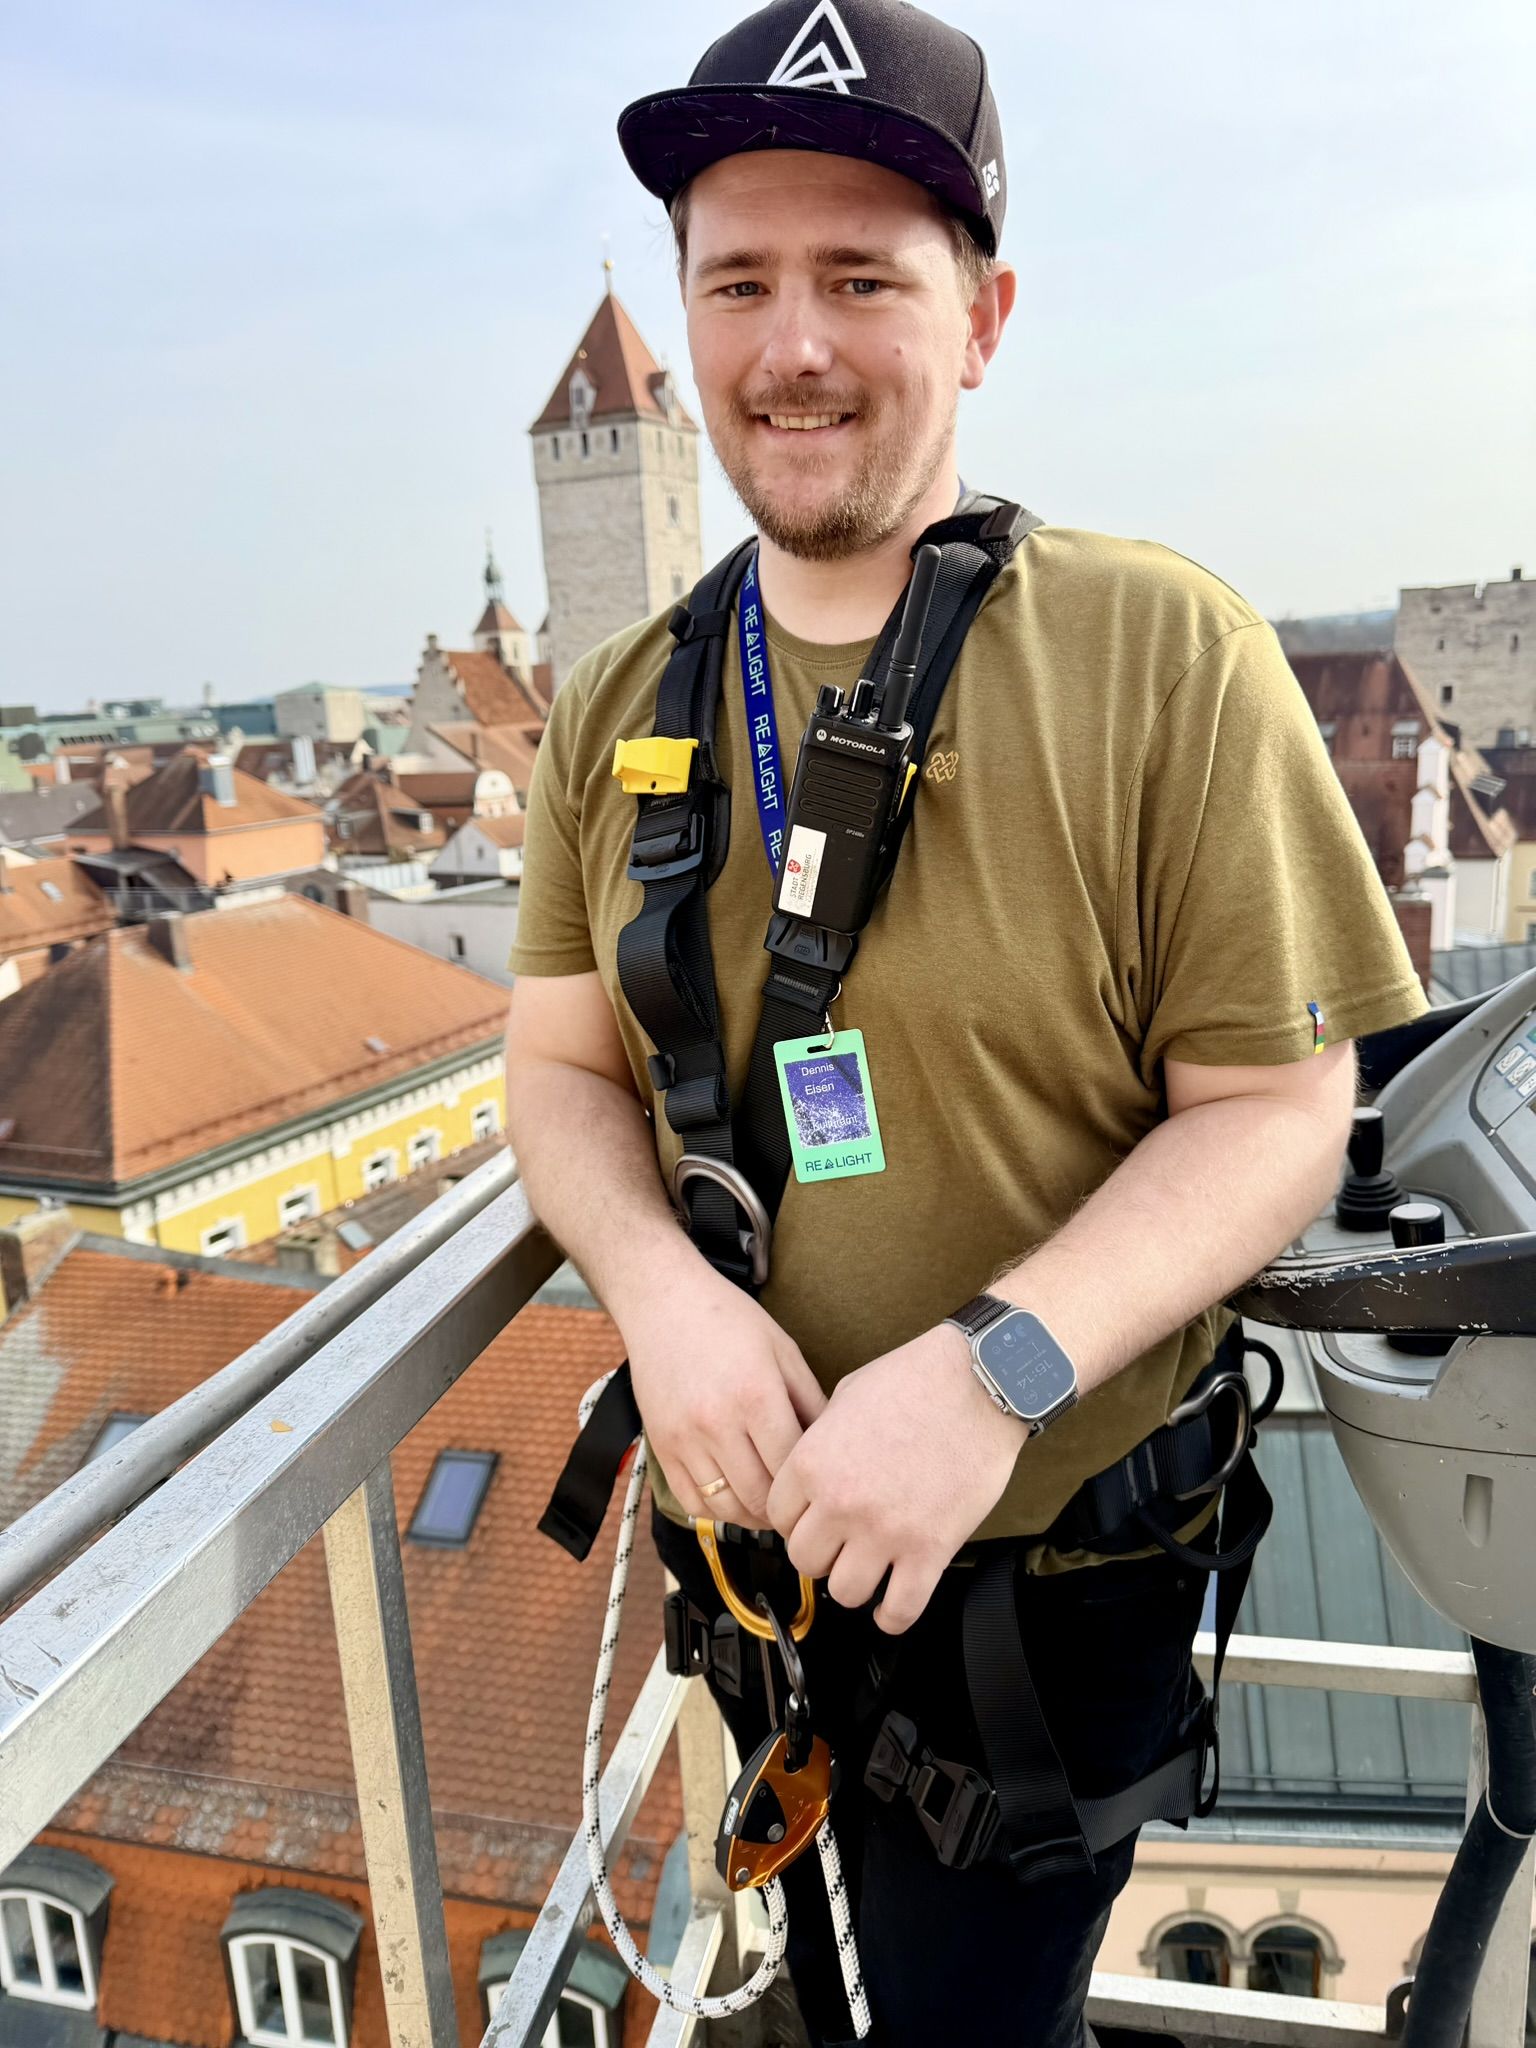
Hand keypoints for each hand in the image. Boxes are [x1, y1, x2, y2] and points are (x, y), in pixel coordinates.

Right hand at [620, 1258, 827, 1528]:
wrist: (664, 1301)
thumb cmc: (729, 1320)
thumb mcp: (783, 1350)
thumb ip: (810, 1401)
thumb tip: (832, 1448)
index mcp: (756, 1395)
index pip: (792, 1468)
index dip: (811, 1486)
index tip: (821, 1487)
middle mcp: (717, 1422)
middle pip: (760, 1497)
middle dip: (785, 1510)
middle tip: (800, 1507)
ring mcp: (684, 1438)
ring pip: (726, 1507)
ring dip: (753, 1516)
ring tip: (770, 1506)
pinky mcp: (660, 1446)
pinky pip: (691, 1501)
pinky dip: (717, 1510)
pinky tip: (734, 1497)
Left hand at [767, 1324, 1027, 1632]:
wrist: (981, 1382)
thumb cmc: (917, 1379)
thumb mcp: (846, 1396)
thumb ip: (821, 1440)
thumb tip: (813, 1470)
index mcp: (813, 1462)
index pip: (777, 1516)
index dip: (795, 1517)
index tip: (812, 1516)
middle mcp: (841, 1503)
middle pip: (804, 1559)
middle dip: (820, 1552)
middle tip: (839, 1542)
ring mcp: (885, 1532)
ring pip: (844, 1592)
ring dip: (854, 1582)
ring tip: (868, 1567)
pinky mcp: (930, 1550)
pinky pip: (900, 1609)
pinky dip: (893, 1616)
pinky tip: (892, 1605)